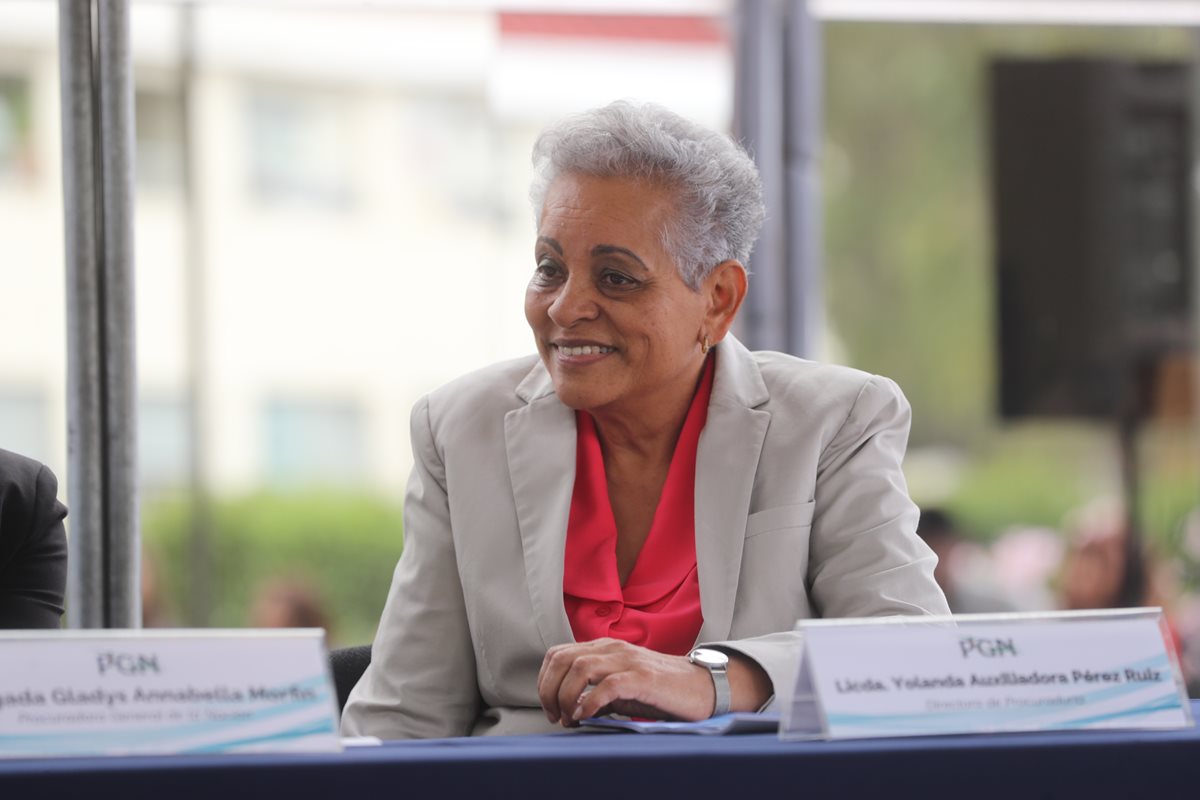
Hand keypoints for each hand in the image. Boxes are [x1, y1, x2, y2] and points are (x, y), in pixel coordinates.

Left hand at [537, 638, 713, 726]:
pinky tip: (586, 716)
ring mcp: (628, 660)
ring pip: (579, 668)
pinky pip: (607, 686)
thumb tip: (573, 711)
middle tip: (554, 716)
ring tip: (569, 718)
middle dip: (549, 690)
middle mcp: (613, 648)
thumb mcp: (623, 688)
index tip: (550, 707)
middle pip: (562, 659)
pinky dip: (590, 702)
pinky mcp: (643, 677)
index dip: (545, 681)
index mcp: (605, 648)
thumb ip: (598, 693)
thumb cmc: (663, 690)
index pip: (558, 654)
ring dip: (566, 697)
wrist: (702, 687)